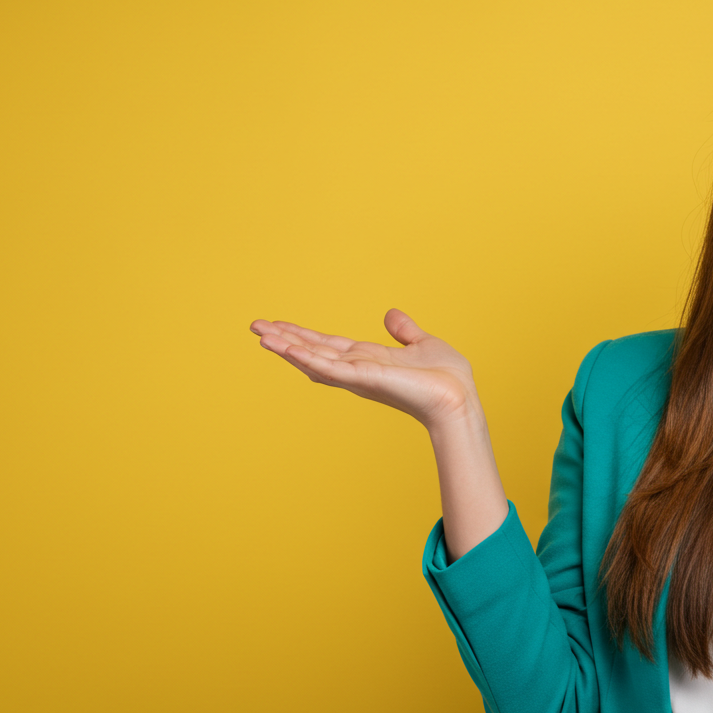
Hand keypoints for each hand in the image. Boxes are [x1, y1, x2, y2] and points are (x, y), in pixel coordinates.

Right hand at [249, 309, 476, 430]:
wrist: (459, 398)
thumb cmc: (446, 378)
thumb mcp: (422, 343)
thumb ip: (404, 331)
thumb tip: (391, 314)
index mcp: (368, 359)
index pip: (327, 344)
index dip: (302, 334)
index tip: (277, 324)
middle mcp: (357, 369)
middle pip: (312, 351)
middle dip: (284, 339)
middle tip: (254, 326)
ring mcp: (358, 376)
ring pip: (314, 360)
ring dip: (286, 347)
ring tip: (260, 335)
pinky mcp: (364, 380)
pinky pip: (330, 369)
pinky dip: (307, 358)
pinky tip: (286, 349)